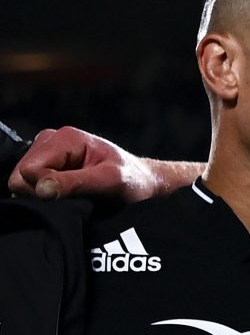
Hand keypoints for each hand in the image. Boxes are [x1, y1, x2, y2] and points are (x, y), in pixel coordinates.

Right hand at [8, 126, 164, 202]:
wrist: (143, 183)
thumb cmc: (133, 180)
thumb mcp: (110, 182)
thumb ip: (75, 184)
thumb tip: (41, 189)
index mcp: (66, 138)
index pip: (29, 169)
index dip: (44, 189)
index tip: (71, 196)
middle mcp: (50, 140)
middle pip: (21, 175)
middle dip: (43, 192)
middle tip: (75, 197)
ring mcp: (46, 153)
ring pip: (23, 182)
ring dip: (46, 194)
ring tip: (74, 195)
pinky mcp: (45, 166)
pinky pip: (30, 186)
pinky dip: (46, 195)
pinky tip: (67, 195)